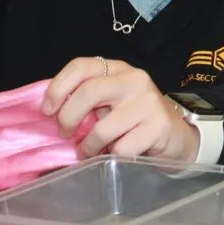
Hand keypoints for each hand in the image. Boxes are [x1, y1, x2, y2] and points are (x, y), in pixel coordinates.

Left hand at [43, 57, 198, 161]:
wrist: (176, 135)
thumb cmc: (135, 118)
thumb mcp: (112, 100)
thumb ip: (87, 99)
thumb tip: (50, 111)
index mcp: (117, 69)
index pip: (81, 66)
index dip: (58, 87)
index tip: (47, 110)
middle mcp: (133, 79)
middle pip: (88, 92)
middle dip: (68, 118)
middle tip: (66, 133)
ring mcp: (147, 102)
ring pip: (102, 129)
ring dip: (88, 147)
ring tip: (89, 151)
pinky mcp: (158, 126)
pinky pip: (120, 149)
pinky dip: (110, 158)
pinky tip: (113, 156)